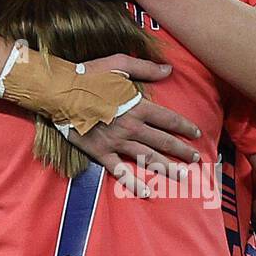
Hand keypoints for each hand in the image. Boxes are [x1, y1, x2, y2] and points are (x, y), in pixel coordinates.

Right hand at [60, 54, 200, 198]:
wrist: (58, 92)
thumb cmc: (87, 76)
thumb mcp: (118, 64)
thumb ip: (145, 68)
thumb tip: (169, 69)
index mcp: (137, 106)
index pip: (169, 120)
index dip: (185, 127)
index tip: (196, 134)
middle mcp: (131, 127)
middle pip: (163, 142)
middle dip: (182, 151)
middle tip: (195, 159)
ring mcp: (116, 142)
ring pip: (148, 158)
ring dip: (167, 168)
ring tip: (183, 177)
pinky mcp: (100, 152)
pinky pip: (120, 171)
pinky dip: (134, 182)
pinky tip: (147, 192)